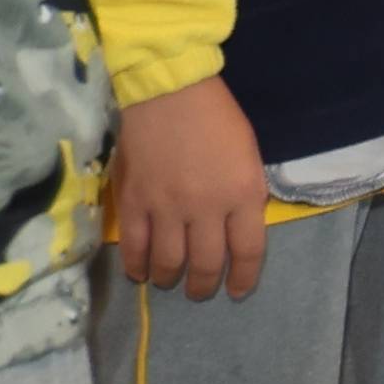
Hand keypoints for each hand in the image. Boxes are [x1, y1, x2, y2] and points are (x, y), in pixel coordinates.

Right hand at [108, 77, 269, 303]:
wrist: (169, 92)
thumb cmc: (217, 119)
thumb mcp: (249, 158)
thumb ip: (246, 197)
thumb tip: (236, 231)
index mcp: (243, 194)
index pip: (247, 252)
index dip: (243, 278)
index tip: (237, 291)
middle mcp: (206, 208)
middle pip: (206, 263)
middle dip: (204, 286)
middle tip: (200, 292)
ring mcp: (166, 207)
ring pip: (169, 261)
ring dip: (170, 279)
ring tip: (170, 282)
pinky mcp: (133, 202)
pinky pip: (133, 246)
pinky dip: (136, 265)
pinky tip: (140, 273)